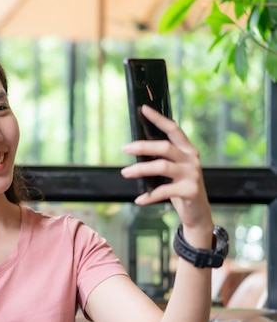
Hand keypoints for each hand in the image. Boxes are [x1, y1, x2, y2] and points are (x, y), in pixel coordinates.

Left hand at [120, 105, 212, 233]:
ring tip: (125, 173)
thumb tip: (140, 143)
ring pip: (162, 166)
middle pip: (165, 147)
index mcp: (187, 150)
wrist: (197, 212)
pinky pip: (164, 191)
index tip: (143, 109)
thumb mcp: (174, 168)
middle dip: (142, 146)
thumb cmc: (180, 186)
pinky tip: (138, 200)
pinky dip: (149, 196)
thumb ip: (163, 156)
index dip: (158, 119)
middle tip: (124, 148)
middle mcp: (191, 159)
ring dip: (140, 169)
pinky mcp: (190, 191)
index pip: (173, 129)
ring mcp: (192, 175)